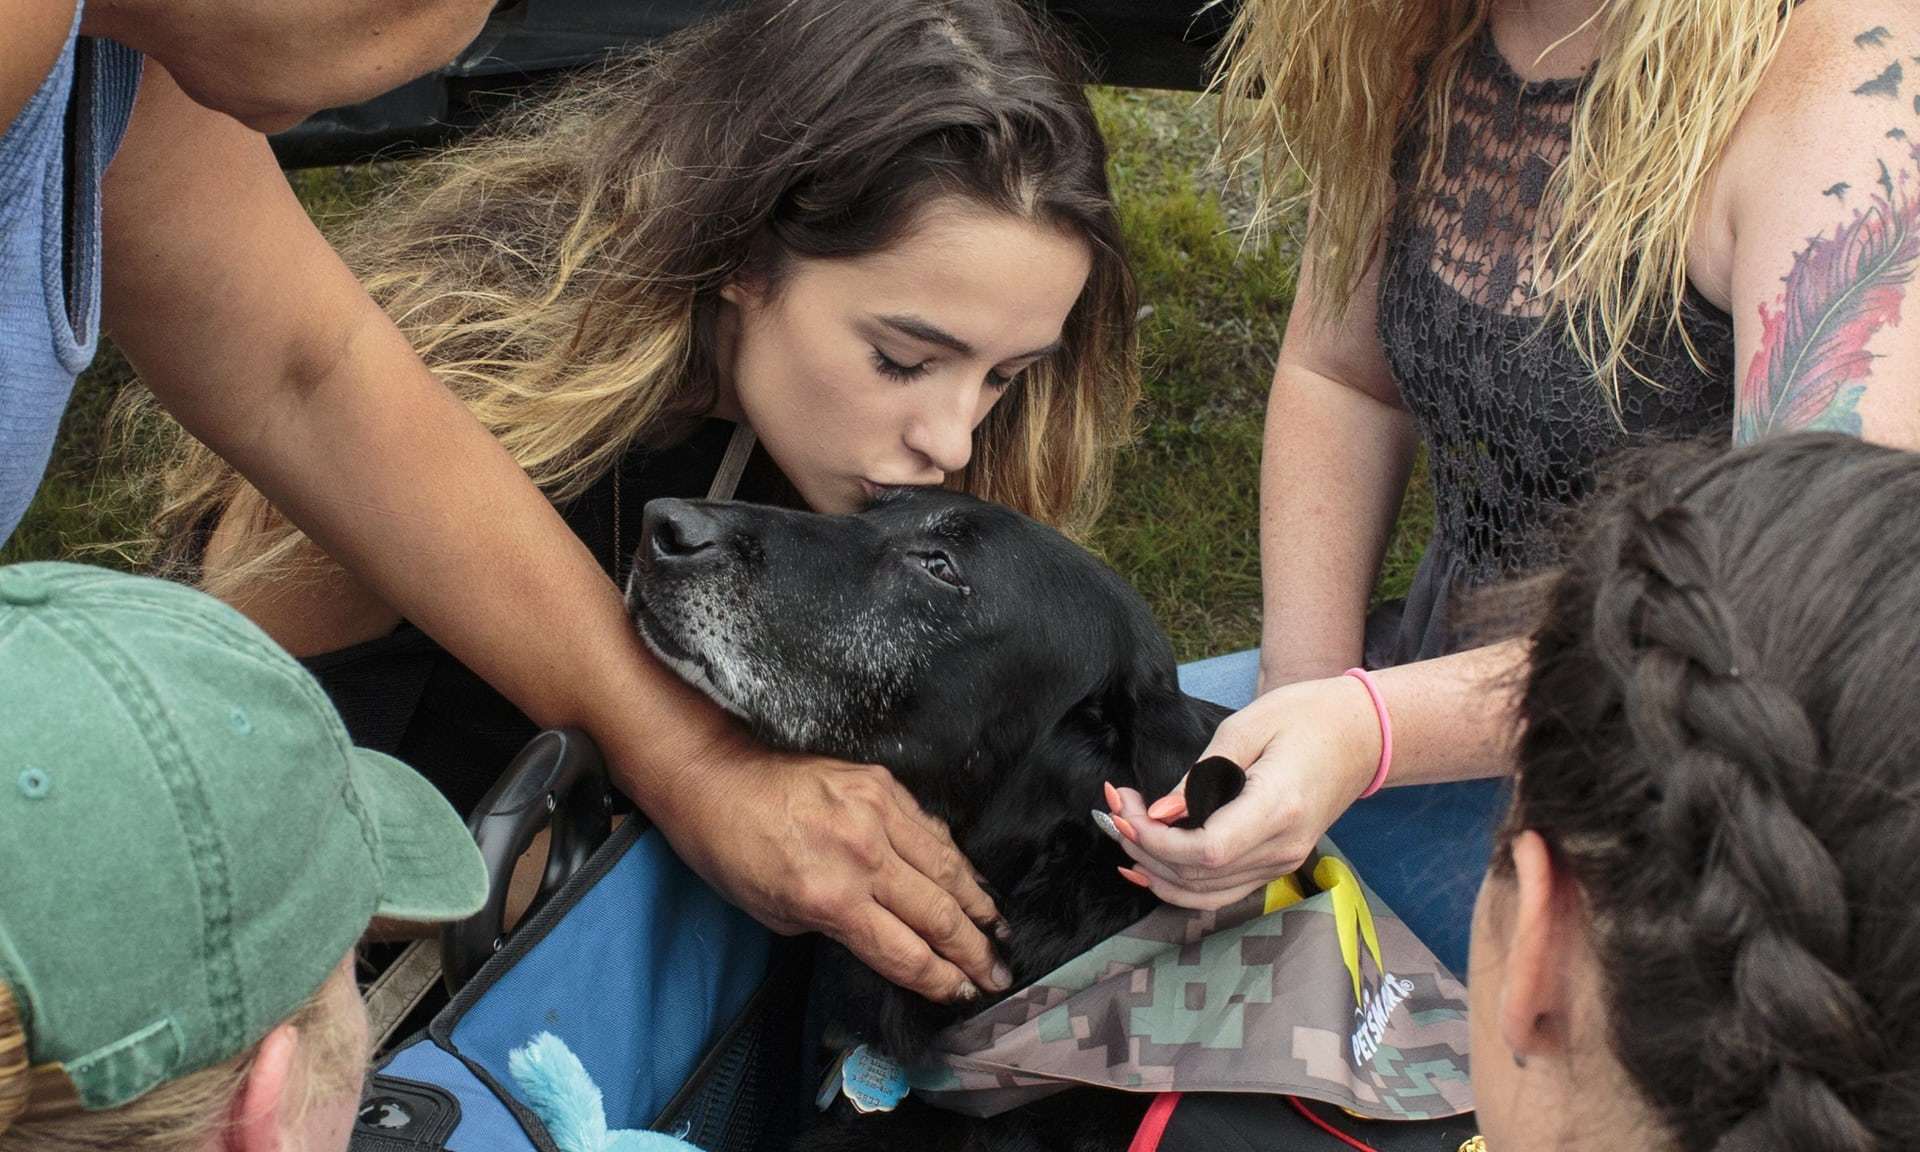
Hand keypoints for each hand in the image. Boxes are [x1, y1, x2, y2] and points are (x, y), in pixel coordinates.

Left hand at [638, 728, 1009, 1004]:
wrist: (714, 776)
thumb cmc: (730, 853)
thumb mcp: (774, 914)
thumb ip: (835, 928)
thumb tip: (882, 938)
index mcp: (830, 899)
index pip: (906, 953)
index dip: (941, 980)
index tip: (964, 996)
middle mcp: (862, 857)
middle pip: (938, 916)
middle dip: (974, 953)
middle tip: (999, 975)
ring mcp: (877, 813)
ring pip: (948, 867)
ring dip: (979, 905)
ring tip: (999, 931)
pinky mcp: (881, 783)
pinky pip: (931, 827)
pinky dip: (956, 858)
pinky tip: (970, 879)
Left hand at [1107, 675, 1381, 909]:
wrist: (1361, 735)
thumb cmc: (1305, 718)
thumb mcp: (1246, 727)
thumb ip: (1200, 775)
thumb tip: (1157, 814)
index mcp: (1278, 809)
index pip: (1206, 851)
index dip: (1157, 842)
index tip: (1126, 813)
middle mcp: (1282, 847)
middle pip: (1199, 876)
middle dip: (1145, 848)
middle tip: (1115, 810)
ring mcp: (1283, 862)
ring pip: (1205, 893)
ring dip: (1156, 870)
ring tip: (1125, 833)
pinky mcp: (1278, 863)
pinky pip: (1222, 892)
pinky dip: (1180, 884)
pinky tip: (1149, 864)